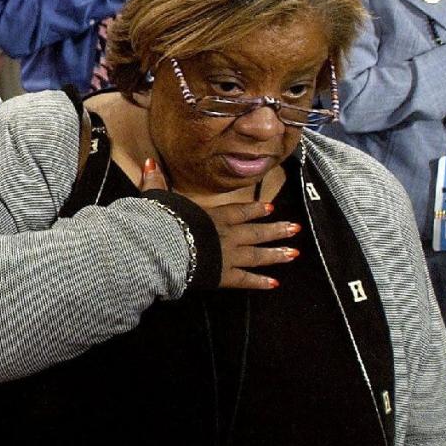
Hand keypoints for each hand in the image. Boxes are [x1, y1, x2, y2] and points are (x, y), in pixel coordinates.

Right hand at [140, 159, 297, 289]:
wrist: (162, 247)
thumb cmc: (161, 221)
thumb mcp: (157, 197)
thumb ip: (156, 181)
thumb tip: (150, 162)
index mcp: (214, 215)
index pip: (239, 210)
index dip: (255, 209)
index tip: (271, 207)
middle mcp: (227, 234)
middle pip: (256, 232)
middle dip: (277, 230)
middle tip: (295, 229)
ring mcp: (229, 256)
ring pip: (258, 255)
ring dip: (276, 254)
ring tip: (294, 253)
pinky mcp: (224, 276)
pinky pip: (245, 280)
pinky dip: (260, 282)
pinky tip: (274, 284)